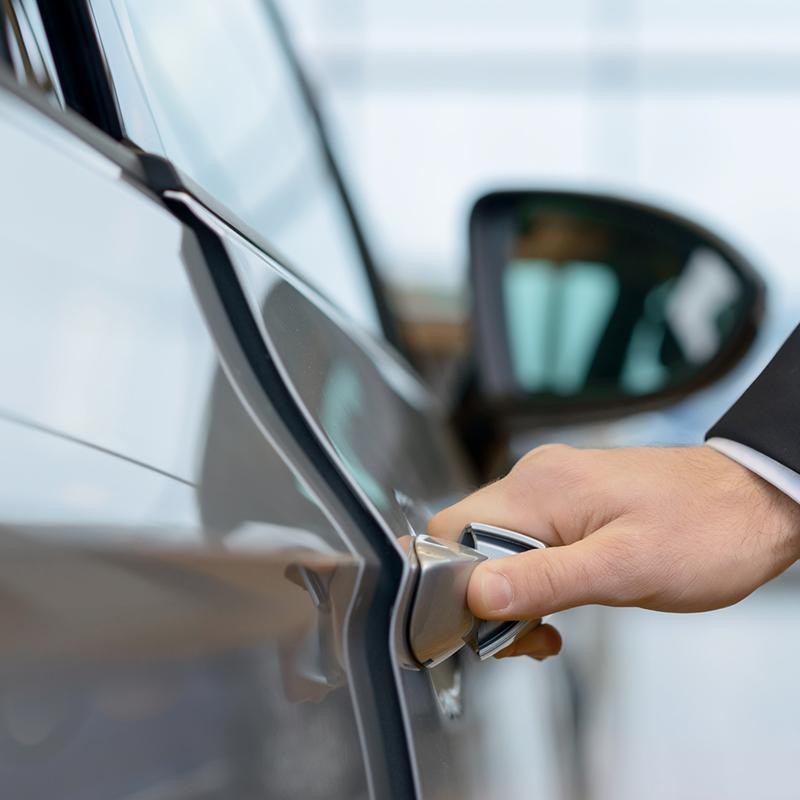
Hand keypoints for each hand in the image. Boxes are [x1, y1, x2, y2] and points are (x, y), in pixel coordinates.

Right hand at [428, 445, 799, 658]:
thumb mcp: (624, 569)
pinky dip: (533, 578)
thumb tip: (475, 595)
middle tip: (530, 636)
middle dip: (488, 598)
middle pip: (471, 541)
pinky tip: (561, 603)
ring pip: (497, 545)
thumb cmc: (705, 531)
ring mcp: (552, 487)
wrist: (754, 502)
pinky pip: (526, 541)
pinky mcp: (568, 501)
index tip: (490, 627)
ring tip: (551, 628)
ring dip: (514, 593)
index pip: (452, 531)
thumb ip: (544, 581)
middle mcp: (535, 479)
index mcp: (537, 489)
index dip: (455, 585)